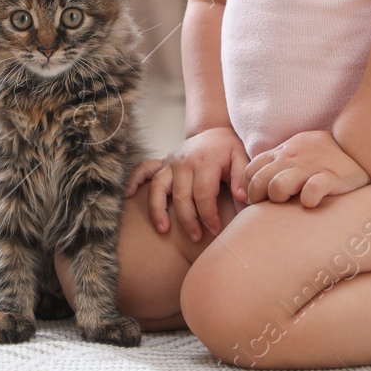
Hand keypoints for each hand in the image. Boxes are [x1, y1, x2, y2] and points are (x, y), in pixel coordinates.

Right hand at [125, 126, 248, 243]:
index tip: (215, 229)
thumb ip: (241, 177)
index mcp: (204, 162)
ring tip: (163, 230)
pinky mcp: (162, 162)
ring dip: (158, 210)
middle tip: (196, 238)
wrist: (214, 132)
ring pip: (158, 188)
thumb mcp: (241, 158)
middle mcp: (183, 162)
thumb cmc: (229, 150)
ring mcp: (170, 162)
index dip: (209, 215)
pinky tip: (129, 196)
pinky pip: (143, 171)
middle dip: (188, 221)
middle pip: (181, 196)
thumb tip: (242, 198)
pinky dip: (134, 181)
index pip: (203, 195)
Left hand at [242, 130, 370, 207]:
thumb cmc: (324, 154)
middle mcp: (292, 159)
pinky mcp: (330, 177)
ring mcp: (310, 167)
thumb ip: (277, 161)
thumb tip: (257, 181)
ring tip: (290, 202)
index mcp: (282, 152)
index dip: (249, 188)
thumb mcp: (296, 150)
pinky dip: (308, 199)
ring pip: (278, 186)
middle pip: (259, 181)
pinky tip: (311, 203)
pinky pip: (312, 190)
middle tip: (271, 206)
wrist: (358, 146)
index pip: (251, 170)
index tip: (258, 200)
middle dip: (259, 198)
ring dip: (279, 198)